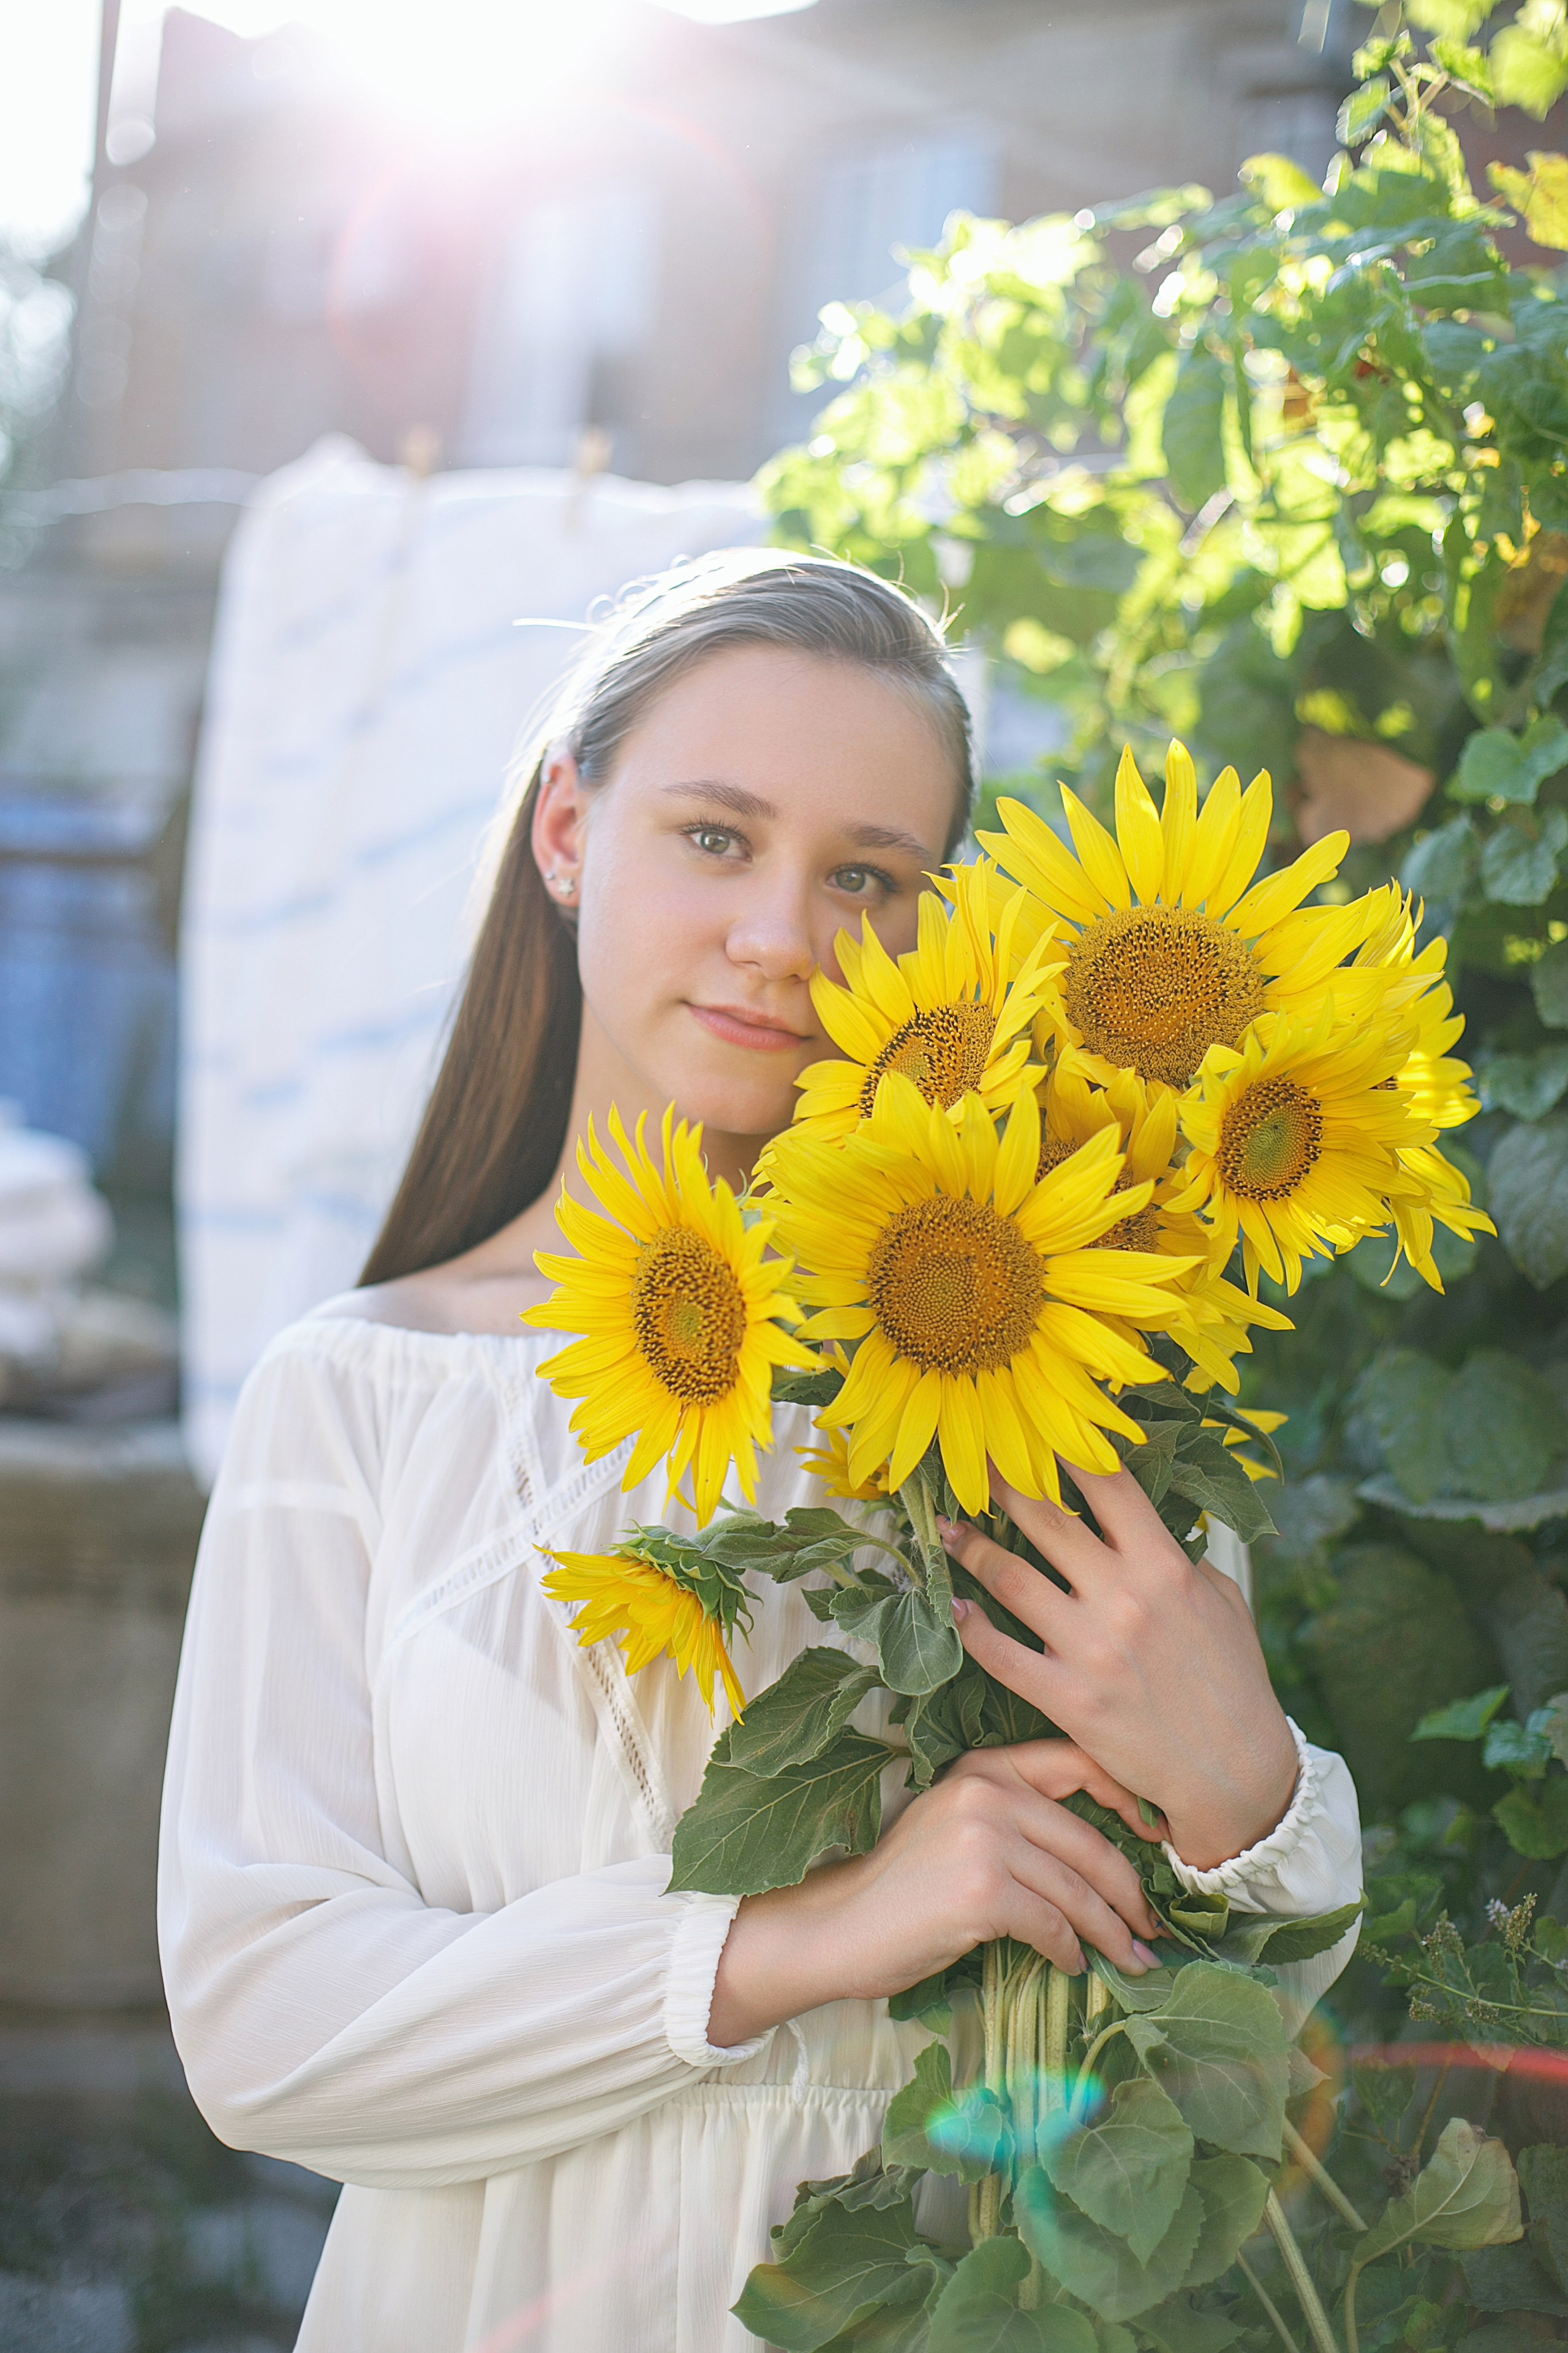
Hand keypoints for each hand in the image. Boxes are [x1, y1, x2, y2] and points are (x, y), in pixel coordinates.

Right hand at [707, 1739, 1163, 2047]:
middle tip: (1151, 1927)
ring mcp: (984, 1838)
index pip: (1076, 1762)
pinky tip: (1073, 1965)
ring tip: (1130, 1958)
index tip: (1156, 1837)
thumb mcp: (958, 1827)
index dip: (1127, 1797)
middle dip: (1129, 1891)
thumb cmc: (904, 1886)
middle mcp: (986, 1791)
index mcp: (983, 1766)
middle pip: (1089, 1840)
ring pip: (1077, 1889)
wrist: (840, 1925)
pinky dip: (1070, 1950)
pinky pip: (1052, 1924)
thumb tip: (1102, 1860)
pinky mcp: (983, 1891)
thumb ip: (1017, 1821)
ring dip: (1110, 1931)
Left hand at [938, 1465, 1298, 1872]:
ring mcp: (1092, 1649)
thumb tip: (1146, 1518)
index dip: (1064, 1446)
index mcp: (1164, 1566)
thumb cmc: (1234, 1681)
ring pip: (1010, 1578)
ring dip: (969, 1548)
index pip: (1107, 1484)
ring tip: (946, 1529)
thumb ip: (1181, 1556)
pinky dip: (969, 1626)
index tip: (1031, 1423)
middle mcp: (1125, 1598)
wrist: (1237, 1775)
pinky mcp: (1068, 1700)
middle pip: (1044, 1519)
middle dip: (999, 1482)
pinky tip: (951, 1605)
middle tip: (967, 1461)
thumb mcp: (1223, 1602)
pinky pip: (1000, 1654)